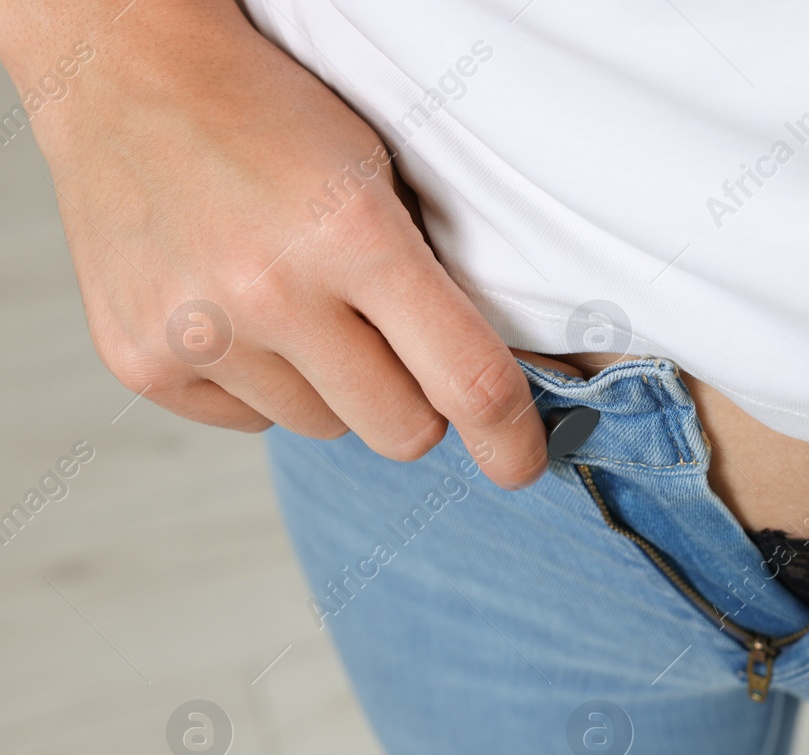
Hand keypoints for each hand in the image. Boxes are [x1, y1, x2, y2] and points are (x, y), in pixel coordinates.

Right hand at [14, 0, 547, 487]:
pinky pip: (253, 423)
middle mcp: (270, 293)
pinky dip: (261, 384)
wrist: (122, 71)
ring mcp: (197, 334)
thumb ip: (436, 284)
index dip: (509, 439)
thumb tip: (494, 395)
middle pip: (401, 431)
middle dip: (415, 401)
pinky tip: (234, 309)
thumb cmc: (272, 121)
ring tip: (290, 296)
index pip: (466, 380)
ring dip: (331, 385)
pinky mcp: (141, 361)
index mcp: (352, 234)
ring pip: (326, 428)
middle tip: (388, 338)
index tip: (521, 464)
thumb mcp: (379, 178)